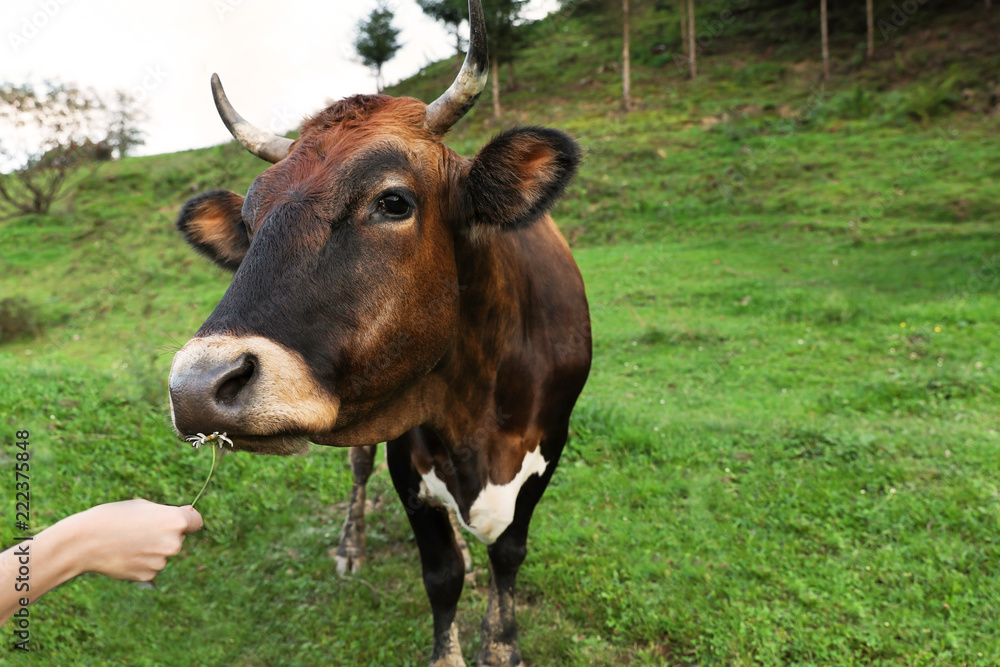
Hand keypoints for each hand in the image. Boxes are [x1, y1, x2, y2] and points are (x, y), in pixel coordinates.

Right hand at [68, 500, 202, 580]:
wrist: (85, 542)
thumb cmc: (114, 517)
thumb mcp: (144, 505)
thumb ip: (169, 513)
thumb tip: (190, 514)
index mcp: (177, 521)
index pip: (197, 522)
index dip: (188, 520)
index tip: (179, 520)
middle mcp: (174, 543)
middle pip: (179, 539)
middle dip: (165, 535)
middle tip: (139, 530)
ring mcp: (161, 562)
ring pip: (163, 554)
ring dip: (152, 549)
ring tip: (128, 542)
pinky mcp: (148, 576)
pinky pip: (151, 567)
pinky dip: (142, 562)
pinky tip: (125, 555)